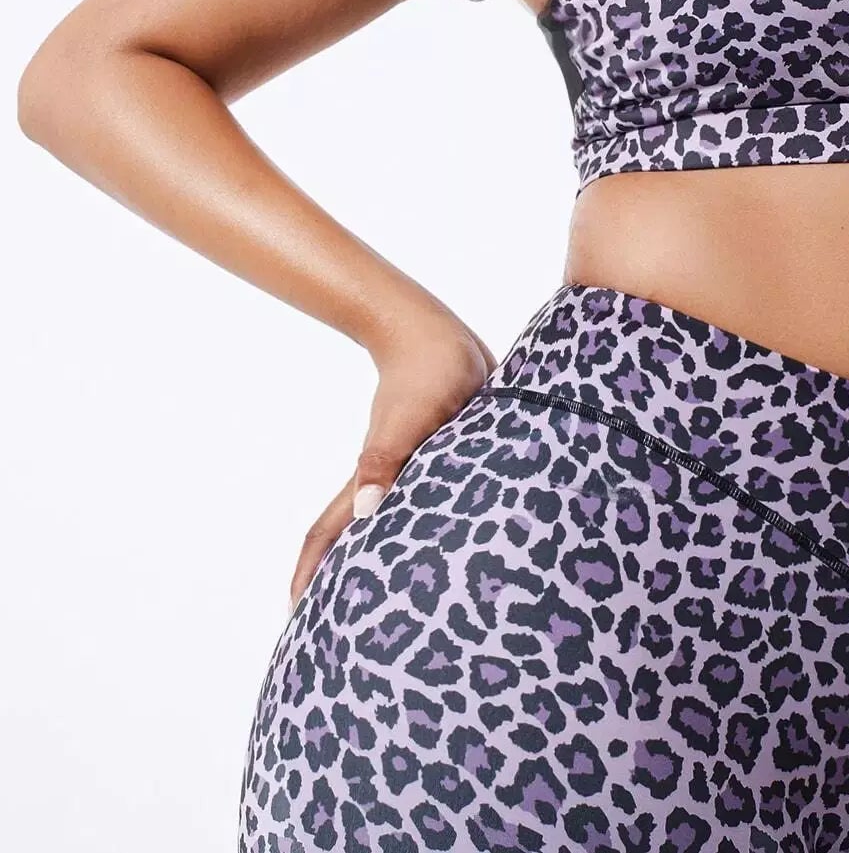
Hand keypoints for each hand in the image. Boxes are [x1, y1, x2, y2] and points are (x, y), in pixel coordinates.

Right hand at [287, 308, 497, 611]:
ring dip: (384, 557)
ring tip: (391, 598)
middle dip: (341, 579)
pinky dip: (425, 527)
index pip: (331, 531)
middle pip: (355, 536)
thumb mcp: (410, 418)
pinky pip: (426, 503)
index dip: (309, 573)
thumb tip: (364, 512)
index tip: (295, 616)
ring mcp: (410, 466)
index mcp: (373, 476)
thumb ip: (385, 460)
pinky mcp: (439, 455)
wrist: (436, 333)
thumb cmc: (427, 373)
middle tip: (340, 625)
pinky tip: (443, 542)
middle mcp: (387, 478)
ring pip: (393, 523)